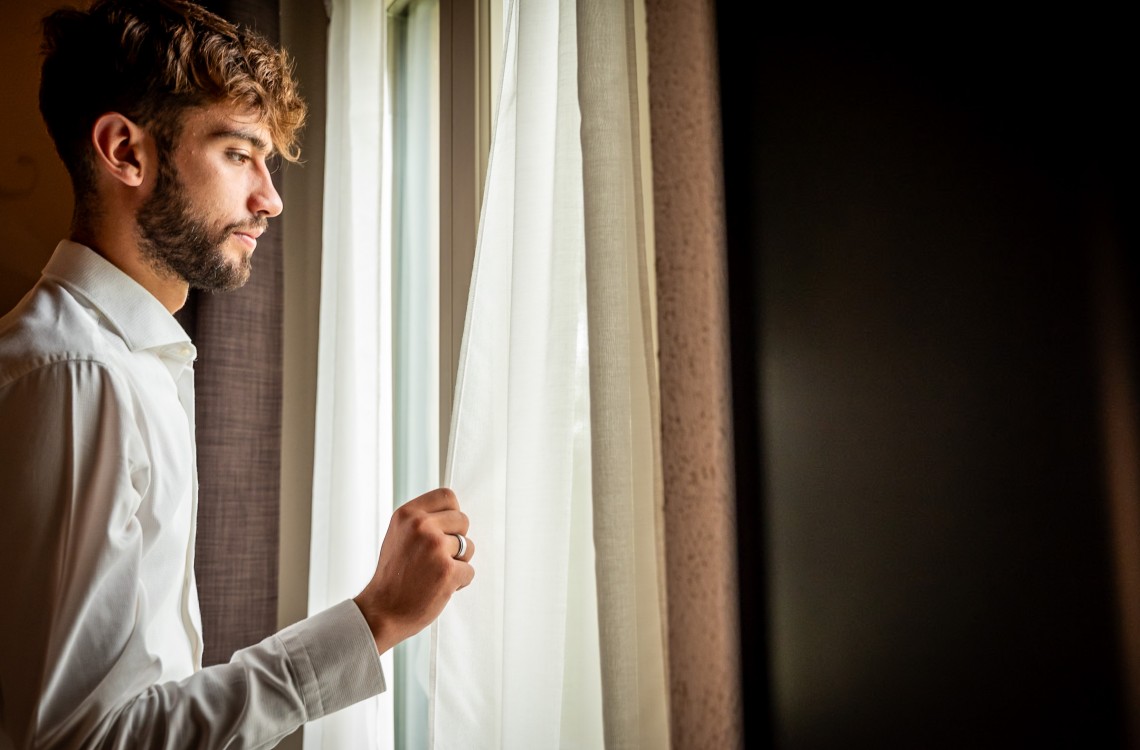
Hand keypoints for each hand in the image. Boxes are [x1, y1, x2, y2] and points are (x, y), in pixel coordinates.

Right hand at [353, 487, 474, 654]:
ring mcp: (435, 547)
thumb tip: (452, 514)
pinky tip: (439, 588)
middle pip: (463, 520)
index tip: (445, 529)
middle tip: (438, 558)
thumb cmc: (392, 577)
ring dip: (459, 562)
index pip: (446, 496)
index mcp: (407, 514)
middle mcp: (421, 526)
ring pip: (469, 547)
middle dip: (457, 540)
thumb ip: (422, 522)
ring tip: (435, 574)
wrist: (381, 612)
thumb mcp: (398, 536)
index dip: (452, 514)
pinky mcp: (447, 571)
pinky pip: (469, 571)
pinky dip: (460, 582)